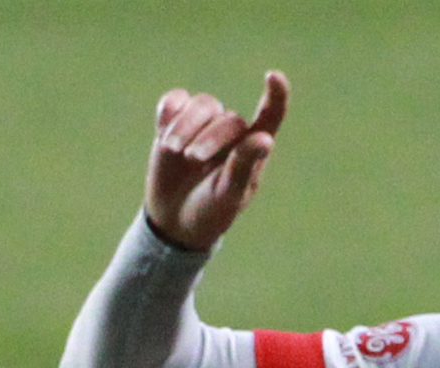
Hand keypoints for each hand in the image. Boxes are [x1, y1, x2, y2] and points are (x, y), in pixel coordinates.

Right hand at [144, 73, 289, 250]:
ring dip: (185, 125)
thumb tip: (265, 139)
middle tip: (192, 159)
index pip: (270, 117)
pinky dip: (168, 113)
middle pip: (226, 117)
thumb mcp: (228, 195)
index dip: (276, 96)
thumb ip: (245, 166)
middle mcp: (232, 131)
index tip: (274, 76)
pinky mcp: (176, 120)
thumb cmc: (211, 211)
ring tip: (172, 150)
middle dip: (207, 137)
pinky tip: (163, 133)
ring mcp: (203, 123)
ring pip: (201, 104)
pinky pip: (175, 100)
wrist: (174, 219)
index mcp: (253, 149)